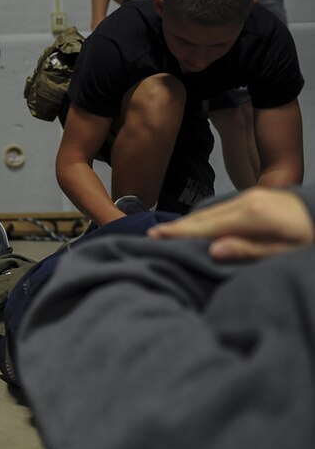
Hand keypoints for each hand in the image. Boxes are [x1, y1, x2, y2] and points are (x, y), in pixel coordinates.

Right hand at [148, 187, 314, 259]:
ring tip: (166, 232)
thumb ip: (251, 251)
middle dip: (178, 226)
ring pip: (212, 209)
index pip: (207, 225)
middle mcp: (249, 200)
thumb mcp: (289, 252)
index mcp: (254, 215)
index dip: (179, 232)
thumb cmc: (314, 239)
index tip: (153, 236)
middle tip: (150, 235)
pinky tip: (196, 225)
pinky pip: (222, 207)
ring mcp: (253, 195)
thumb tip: (214, 249)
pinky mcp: (257, 196)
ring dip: (189, 222)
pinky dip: (205, 218)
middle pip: (205, 215)